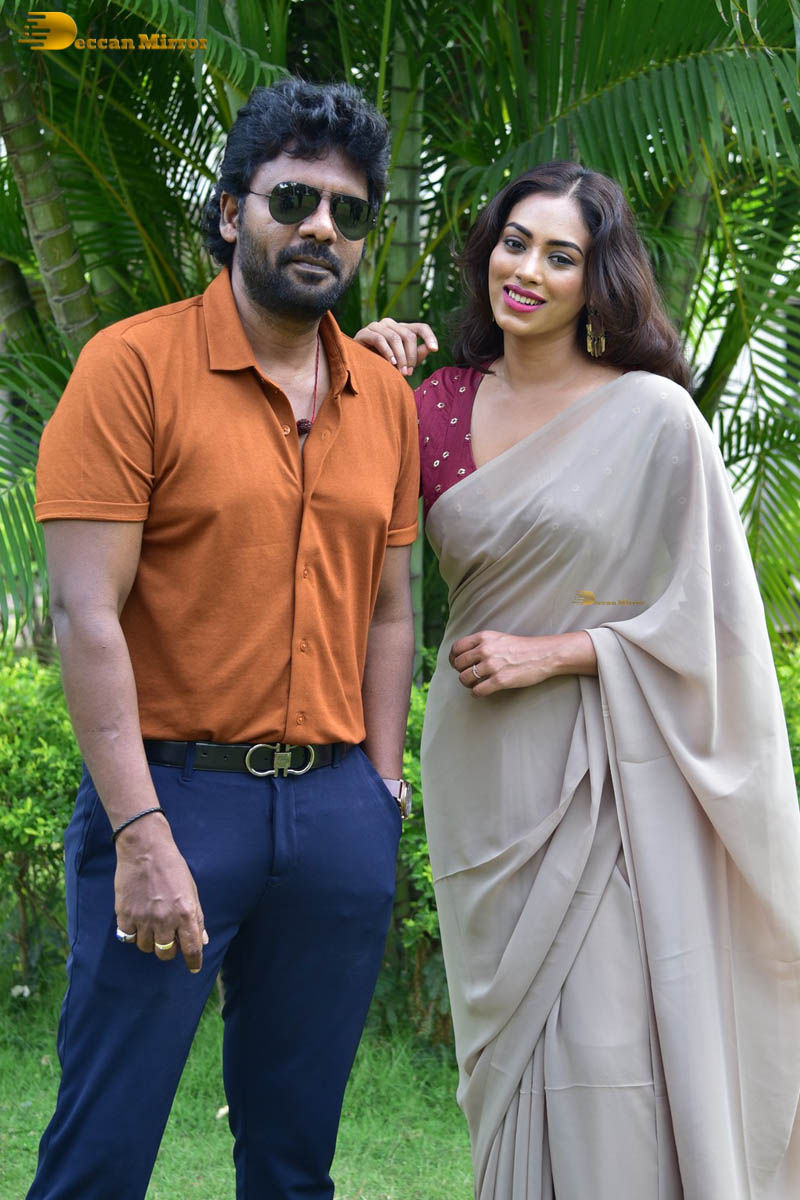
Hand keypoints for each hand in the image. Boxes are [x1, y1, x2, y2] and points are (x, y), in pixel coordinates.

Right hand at [114, 818, 206, 972]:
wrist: (145, 849)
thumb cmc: (172, 867)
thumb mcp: (191, 890)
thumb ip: (197, 917)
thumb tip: (202, 941)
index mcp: (185, 912)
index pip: (191, 948)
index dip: (193, 961)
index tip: (193, 967)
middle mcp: (164, 919)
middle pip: (166, 954)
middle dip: (169, 950)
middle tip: (168, 938)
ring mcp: (143, 918)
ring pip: (146, 948)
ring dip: (150, 941)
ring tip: (151, 924)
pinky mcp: (124, 914)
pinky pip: (128, 937)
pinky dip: (133, 933)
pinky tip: (136, 920)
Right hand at [353, 319, 437, 375]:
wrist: (358, 367)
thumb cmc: (382, 364)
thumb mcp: (403, 362)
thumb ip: (417, 355)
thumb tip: (429, 349)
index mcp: (402, 329)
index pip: (421, 327)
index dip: (429, 336)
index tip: (435, 349)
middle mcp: (390, 324)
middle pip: (408, 335)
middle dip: (411, 356)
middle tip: (409, 373)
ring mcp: (377, 326)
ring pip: (395, 338)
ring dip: (400, 357)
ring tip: (400, 371)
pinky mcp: (365, 332)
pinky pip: (380, 339)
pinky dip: (387, 352)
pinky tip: (390, 363)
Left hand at [450, 630, 562, 695]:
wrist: (544, 655)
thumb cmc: (522, 648)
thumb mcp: (499, 638)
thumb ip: (482, 643)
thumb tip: (464, 655)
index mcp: (484, 637)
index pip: (457, 648)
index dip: (453, 658)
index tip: (456, 664)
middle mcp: (485, 650)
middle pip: (458, 664)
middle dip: (461, 672)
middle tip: (468, 676)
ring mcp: (492, 665)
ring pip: (465, 678)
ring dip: (467, 684)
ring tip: (474, 684)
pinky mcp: (500, 680)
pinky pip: (477, 690)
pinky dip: (476, 693)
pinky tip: (480, 692)